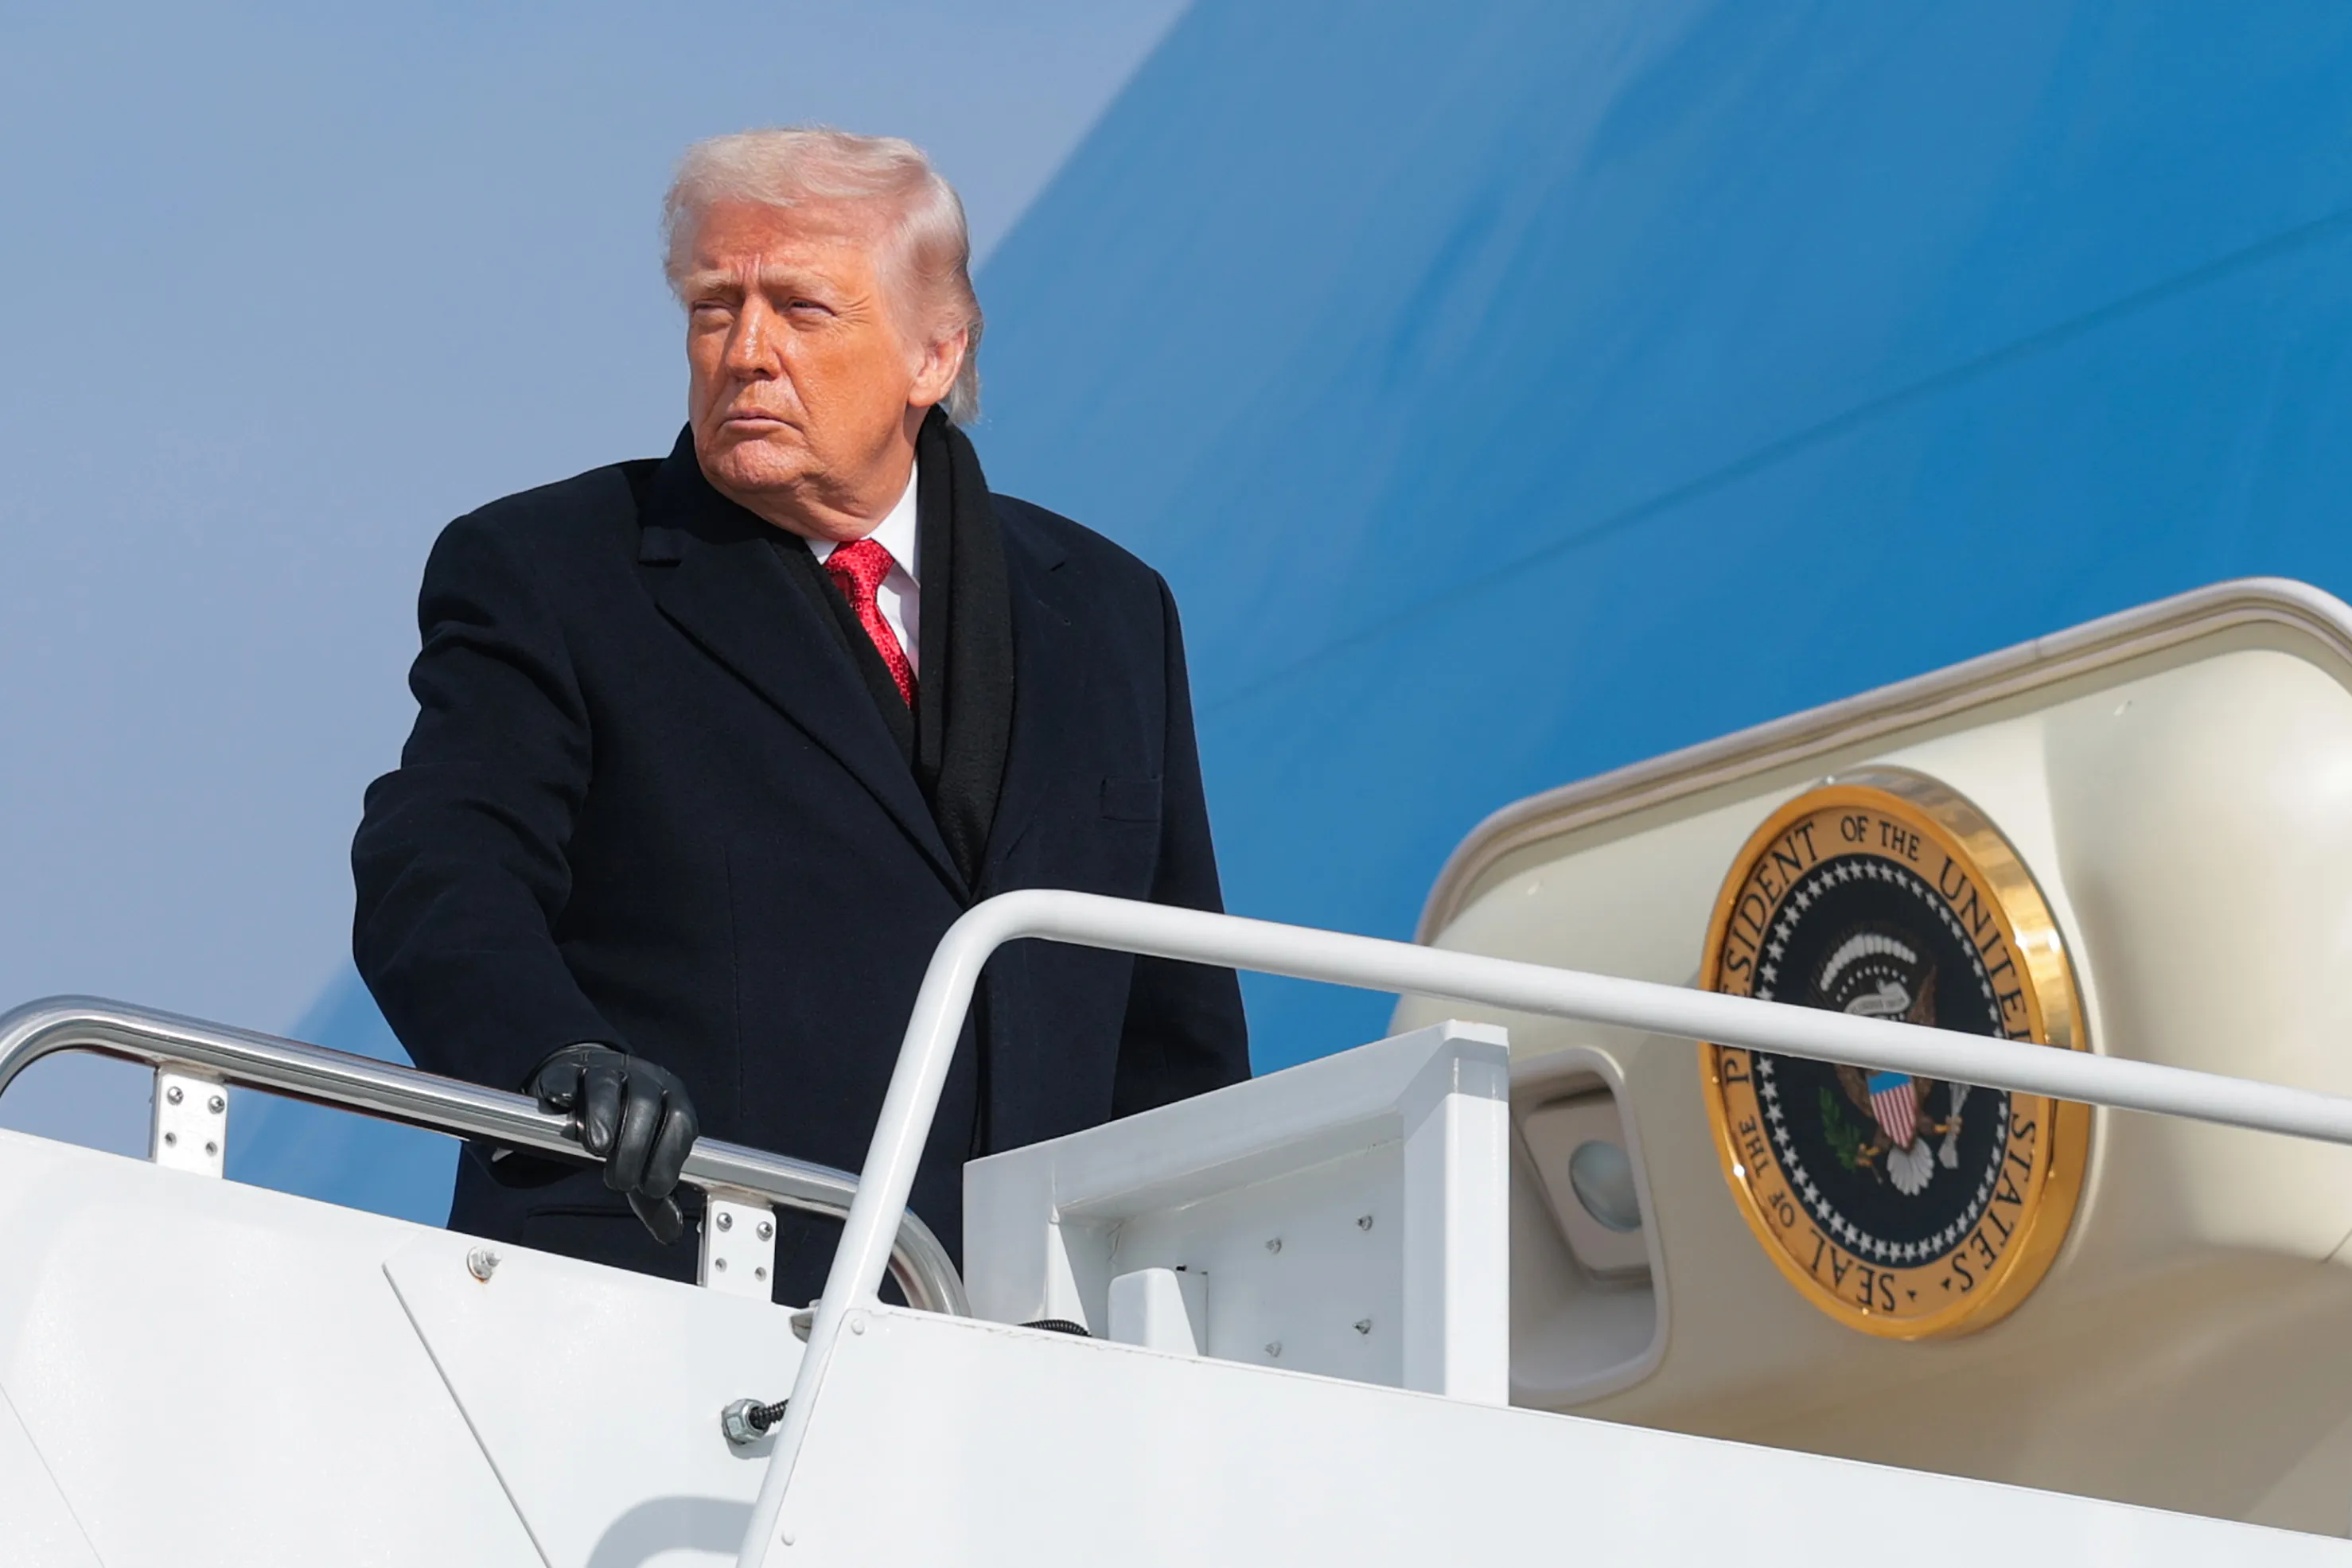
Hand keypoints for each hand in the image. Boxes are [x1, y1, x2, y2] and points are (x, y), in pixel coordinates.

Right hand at [530, 1044, 698, 1243]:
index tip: (654, 1189)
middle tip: (619, 1181)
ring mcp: (605, 1070)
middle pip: (645, 1103)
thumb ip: (654, 1198)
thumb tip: (671, 1233)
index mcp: (672, 1099)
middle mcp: (643, 1079)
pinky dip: (564, 1089)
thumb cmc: (625, 1130)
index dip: (670, 1155)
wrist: (589, 1086)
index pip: (681, 1120)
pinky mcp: (567, 1070)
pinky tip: (563, 1104)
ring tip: (598, 1148)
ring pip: (607, 1086)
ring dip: (603, 1116)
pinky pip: (566, 1075)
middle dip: (634, 1145)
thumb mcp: (643, 1162)